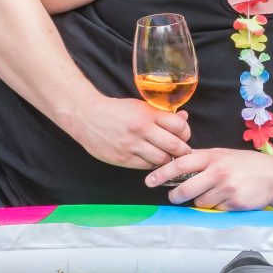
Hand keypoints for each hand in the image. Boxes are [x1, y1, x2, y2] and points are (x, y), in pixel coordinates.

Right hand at [64, 97, 190, 170]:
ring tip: (165, 155)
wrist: (86, 116)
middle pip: (174, 146)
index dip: (185, 133)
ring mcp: (132, 145)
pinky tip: (151, 158)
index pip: (179, 126)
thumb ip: (161, 114)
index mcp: (147, 114)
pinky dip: (153, 164)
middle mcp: (141, 129)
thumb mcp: (139, 106)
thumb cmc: (115, 110)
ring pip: (162, 159)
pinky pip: (147, 166)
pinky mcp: (123, 159)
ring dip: (167, 159)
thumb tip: (184, 118)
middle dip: (182, 150)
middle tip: (181, 150)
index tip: (183, 135)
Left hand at [146, 147, 272, 209]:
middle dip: (177, 196)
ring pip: (200, 202)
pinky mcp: (233, 202)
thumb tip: (177, 163)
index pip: (180, 164)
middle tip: (175, 197)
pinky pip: (215, 209)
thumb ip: (202, 159)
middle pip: (185, 189)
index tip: (149, 180)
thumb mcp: (223, 155)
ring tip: (218, 193)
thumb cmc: (246, 165)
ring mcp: (226, 187)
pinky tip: (230, 198)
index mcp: (212, 156)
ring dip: (203, 201)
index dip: (162, 172)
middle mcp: (217, 171)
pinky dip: (218, 207)